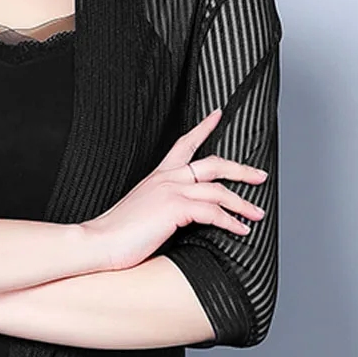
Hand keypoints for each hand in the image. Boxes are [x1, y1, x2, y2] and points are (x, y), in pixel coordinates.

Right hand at [80, 108, 268, 270]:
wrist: (99, 241)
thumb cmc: (116, 232)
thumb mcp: (142, 210)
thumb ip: (161, 205)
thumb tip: (180, 215)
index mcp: (157, 176)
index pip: (184, 144)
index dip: (204, 128)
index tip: (217, 115)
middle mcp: (166, 178)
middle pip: (213, 163)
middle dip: (241, 169)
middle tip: (259, 176)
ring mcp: (171, 191)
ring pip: (219, 190)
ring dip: (242, 204)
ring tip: (256, 214)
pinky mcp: (175, 208)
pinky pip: (214, 212)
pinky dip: (231, 222)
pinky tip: (240, 230)